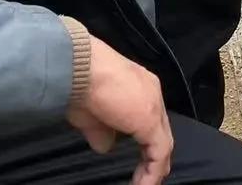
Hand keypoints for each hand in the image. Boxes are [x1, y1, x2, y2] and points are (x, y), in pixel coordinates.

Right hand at [67, 38, 173, 184]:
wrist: (79, 67)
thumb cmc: (78, 84)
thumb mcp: (90, 114)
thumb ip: (102, 131)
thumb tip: (106, 146)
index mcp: (139, 86)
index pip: (150, 119)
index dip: (147, 142)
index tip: (140, 160)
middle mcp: (151, 93)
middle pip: (161, 132)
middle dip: (155, 157)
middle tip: (147, 178)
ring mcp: (153, 106)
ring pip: (163, 143)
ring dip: (154, 168)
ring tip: (144, 184)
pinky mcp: (149, 121)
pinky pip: (158, 153)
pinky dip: (152, 172)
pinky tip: (143, 184)